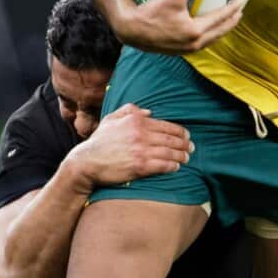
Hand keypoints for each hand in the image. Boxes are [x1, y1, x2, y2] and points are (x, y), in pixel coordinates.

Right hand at [64, 104, 192, 192]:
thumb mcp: (111, 119)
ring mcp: (141, 150)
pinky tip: (176, 167)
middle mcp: (141, 134)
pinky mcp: (140, 166)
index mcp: (136, 120)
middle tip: (191, 148)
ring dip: (182, 156)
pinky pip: (163, 165)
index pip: (167, 125)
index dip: (180, 132)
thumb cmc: (99, 141)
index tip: (187, 136)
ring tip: (187, 158)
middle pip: (172, 139)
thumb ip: (129, 110)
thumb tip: (149, 111)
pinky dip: (172, 166)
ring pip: (170, 152)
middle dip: (185, 144)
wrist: (85, 163)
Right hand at [115, 0, 244, 53]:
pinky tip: (203, 27)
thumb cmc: (150, 14)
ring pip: (211, 39)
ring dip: (220, 29)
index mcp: (195, 31)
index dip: (233, 8)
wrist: (131, 32)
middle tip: (239, 11)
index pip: (221, 19)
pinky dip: (207, 34)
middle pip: (220, 32)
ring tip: (226, 20)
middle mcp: (194, 43)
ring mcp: (186, 49)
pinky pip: (200, 42)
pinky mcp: (178, 50)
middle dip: (231, 21)